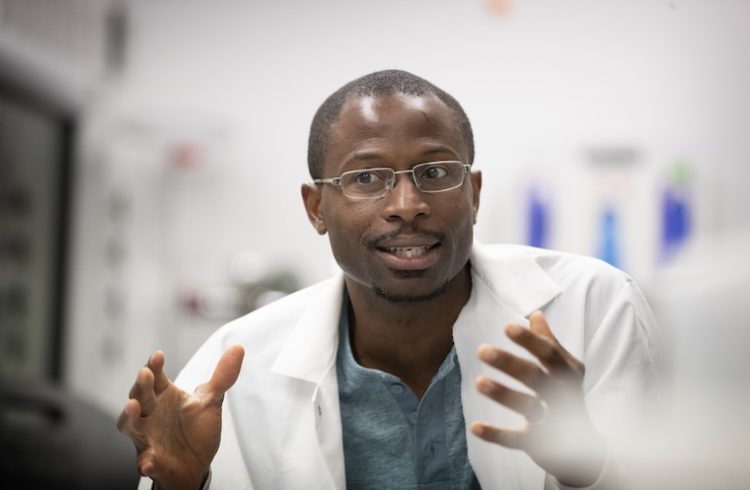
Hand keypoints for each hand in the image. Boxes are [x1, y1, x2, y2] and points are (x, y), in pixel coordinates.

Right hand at [117, 345, 244, 489]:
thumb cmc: (196, 429)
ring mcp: (148, 437)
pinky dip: (146, 461)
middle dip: (141, 385)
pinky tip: (149, 461)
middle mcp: (151, 414)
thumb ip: (222, 376)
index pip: (156, 377)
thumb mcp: (210, 401)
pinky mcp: (151, 461)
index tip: (159, 355)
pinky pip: (145, 461)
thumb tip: (238, 348)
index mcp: (164, 396)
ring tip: (133, 407)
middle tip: (145, 374)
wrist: (195, 464)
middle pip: (141, 396)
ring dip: (130, 417)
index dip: (155, 366)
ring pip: (132, 426)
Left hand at [470, 312, 604, 486]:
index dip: (529, 341)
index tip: (507, 327)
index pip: (549, 353)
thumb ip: (549, 343)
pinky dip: (497, 435)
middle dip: (510, 364)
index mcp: (567, 373)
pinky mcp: (541, 444)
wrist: (588, 448)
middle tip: (481, 350)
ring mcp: (554, 421)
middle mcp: (562, 395)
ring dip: (504, 394)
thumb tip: (535, 314)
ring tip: (478, 382)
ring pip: (528, 407)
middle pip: (537, 377)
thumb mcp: (565, 369)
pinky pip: (517, 439)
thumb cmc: (568, 397)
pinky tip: (475, 427)